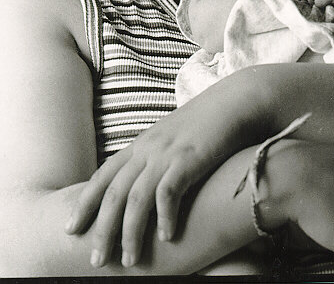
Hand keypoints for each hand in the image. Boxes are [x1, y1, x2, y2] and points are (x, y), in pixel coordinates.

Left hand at [65, 71, 263, 268]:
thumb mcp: (171, 139)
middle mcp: (147, 148)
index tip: (72, 229)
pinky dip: (165, 216)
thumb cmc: (205, 125)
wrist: (233, 102)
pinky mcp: (189, 158)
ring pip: (137, 198)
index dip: (86, 203)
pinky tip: (167, 237)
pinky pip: (169, 192)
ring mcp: (167, 153)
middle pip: (115, 193)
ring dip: (130, 232)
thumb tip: (143, 185)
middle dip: (102, 229)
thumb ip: (154, 158)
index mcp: (140, 144)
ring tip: (130, 260)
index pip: (103, 176)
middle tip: (97, 260)